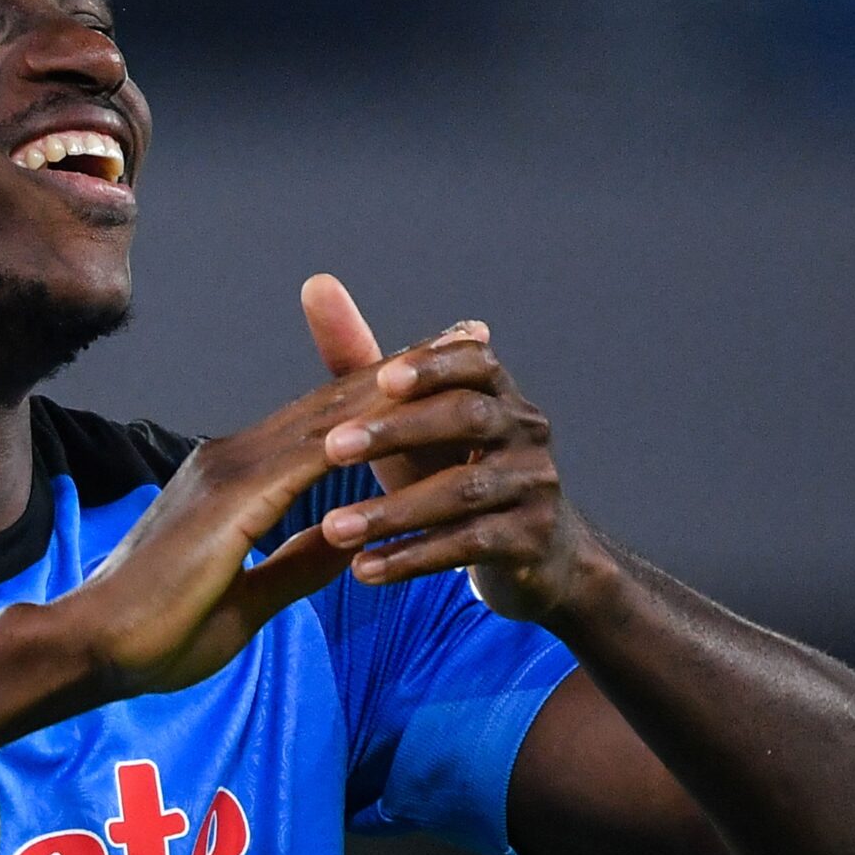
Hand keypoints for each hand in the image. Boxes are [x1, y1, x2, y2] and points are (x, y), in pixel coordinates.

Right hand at [58, 331, 502, 694]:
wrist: (91, 650)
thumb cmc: (156, 636)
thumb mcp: (247, 598)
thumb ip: (294, 564)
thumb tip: (343, 544)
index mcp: (232, 480)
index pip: (322, 425)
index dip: (380, 394)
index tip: (435, 372)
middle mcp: (230, 459)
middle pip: (335, 403)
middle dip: (404, 369)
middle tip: (467, 336)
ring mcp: (228, 472)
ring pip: (330, 416)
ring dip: (397, 384)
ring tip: (456, 355)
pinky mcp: (231, 500)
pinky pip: (313, 457)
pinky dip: (364, 429)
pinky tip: (410, 412)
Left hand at [298, 274, 601, 622]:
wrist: (538, 557)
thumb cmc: (454, 472)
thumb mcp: (410, 420)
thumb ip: (363, 362)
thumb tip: (316, 284)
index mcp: (498, 392)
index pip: (475, 362)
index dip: (433, 366)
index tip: (384, 376)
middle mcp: (526, 430)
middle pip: (467, 418)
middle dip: (398, 431)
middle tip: (333, 448)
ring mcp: (535, 486)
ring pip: (463, 492)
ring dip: (393, 510)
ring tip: (334, 528)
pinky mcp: (532, 542)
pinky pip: (469, 547)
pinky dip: (413, 557)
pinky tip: (365, 570)